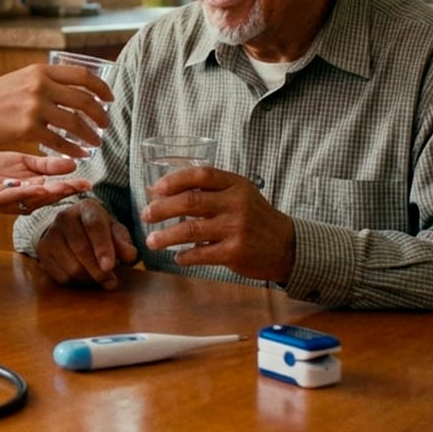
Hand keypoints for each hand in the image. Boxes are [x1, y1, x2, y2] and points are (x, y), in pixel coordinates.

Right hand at [0, 64, 112, 156]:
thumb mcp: (22, 78)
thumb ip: (46, 81)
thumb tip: (74, 88)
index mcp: (42, 70)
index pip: (83, 75)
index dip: (101, 87)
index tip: (109, 98)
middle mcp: (41, 86)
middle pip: (84, 100)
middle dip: (100, 115)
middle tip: (106, 124)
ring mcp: (35, 107)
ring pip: (75, 123)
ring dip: (90, 135)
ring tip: (96, 142)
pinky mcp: (28, 128)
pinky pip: (60, 141)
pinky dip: (74, 149)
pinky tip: (80, 154)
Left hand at [0, 152, 90, 214]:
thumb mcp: (24, 163)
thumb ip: (46, 165)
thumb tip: (73, 161)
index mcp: (34, 189)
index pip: (57, 187)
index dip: (73, 185)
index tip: (89, 182)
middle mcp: (25, 199)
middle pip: (49, 195)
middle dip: (66, 190)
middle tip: (83, 185)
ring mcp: (11, 201)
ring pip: (34, 198)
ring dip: (49, 193)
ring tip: (65, 186)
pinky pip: (12, 196)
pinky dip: (24, 193)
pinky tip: (35, 187)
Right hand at [31, 198, 138, 290]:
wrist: (69, 229)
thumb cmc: (97, 231)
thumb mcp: (114, 231)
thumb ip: (124, 242)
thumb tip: (130, 256)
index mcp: (86, 208)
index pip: (94, 227)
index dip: (102, 248)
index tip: (110, 266)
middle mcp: (64, 217)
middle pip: (81, 249)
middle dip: (98, 270)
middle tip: (111, 282)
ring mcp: (50, 234)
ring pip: (71, 265)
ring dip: (89, 278)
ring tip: (99, 279)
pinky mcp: (42, 251)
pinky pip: (60, 275)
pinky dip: (76, 282)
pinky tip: (84, 278)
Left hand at [142, 166, 295, 283]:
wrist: (286, 246)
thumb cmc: (254, 217)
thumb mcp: (238, 195)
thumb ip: (206, 191)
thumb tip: (158, 190)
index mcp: (236, 185)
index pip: (201, 174)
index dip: (174, 180)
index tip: (155, 189)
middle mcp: (236, 204)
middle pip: (190, 201)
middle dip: (162, 209)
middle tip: (146, 215)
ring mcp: (236, 228)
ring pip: (191, 229)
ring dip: (166, 236)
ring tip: (151, 241)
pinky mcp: (235, 252)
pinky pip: (201, 254)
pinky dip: (185, 256)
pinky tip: (177, 257)